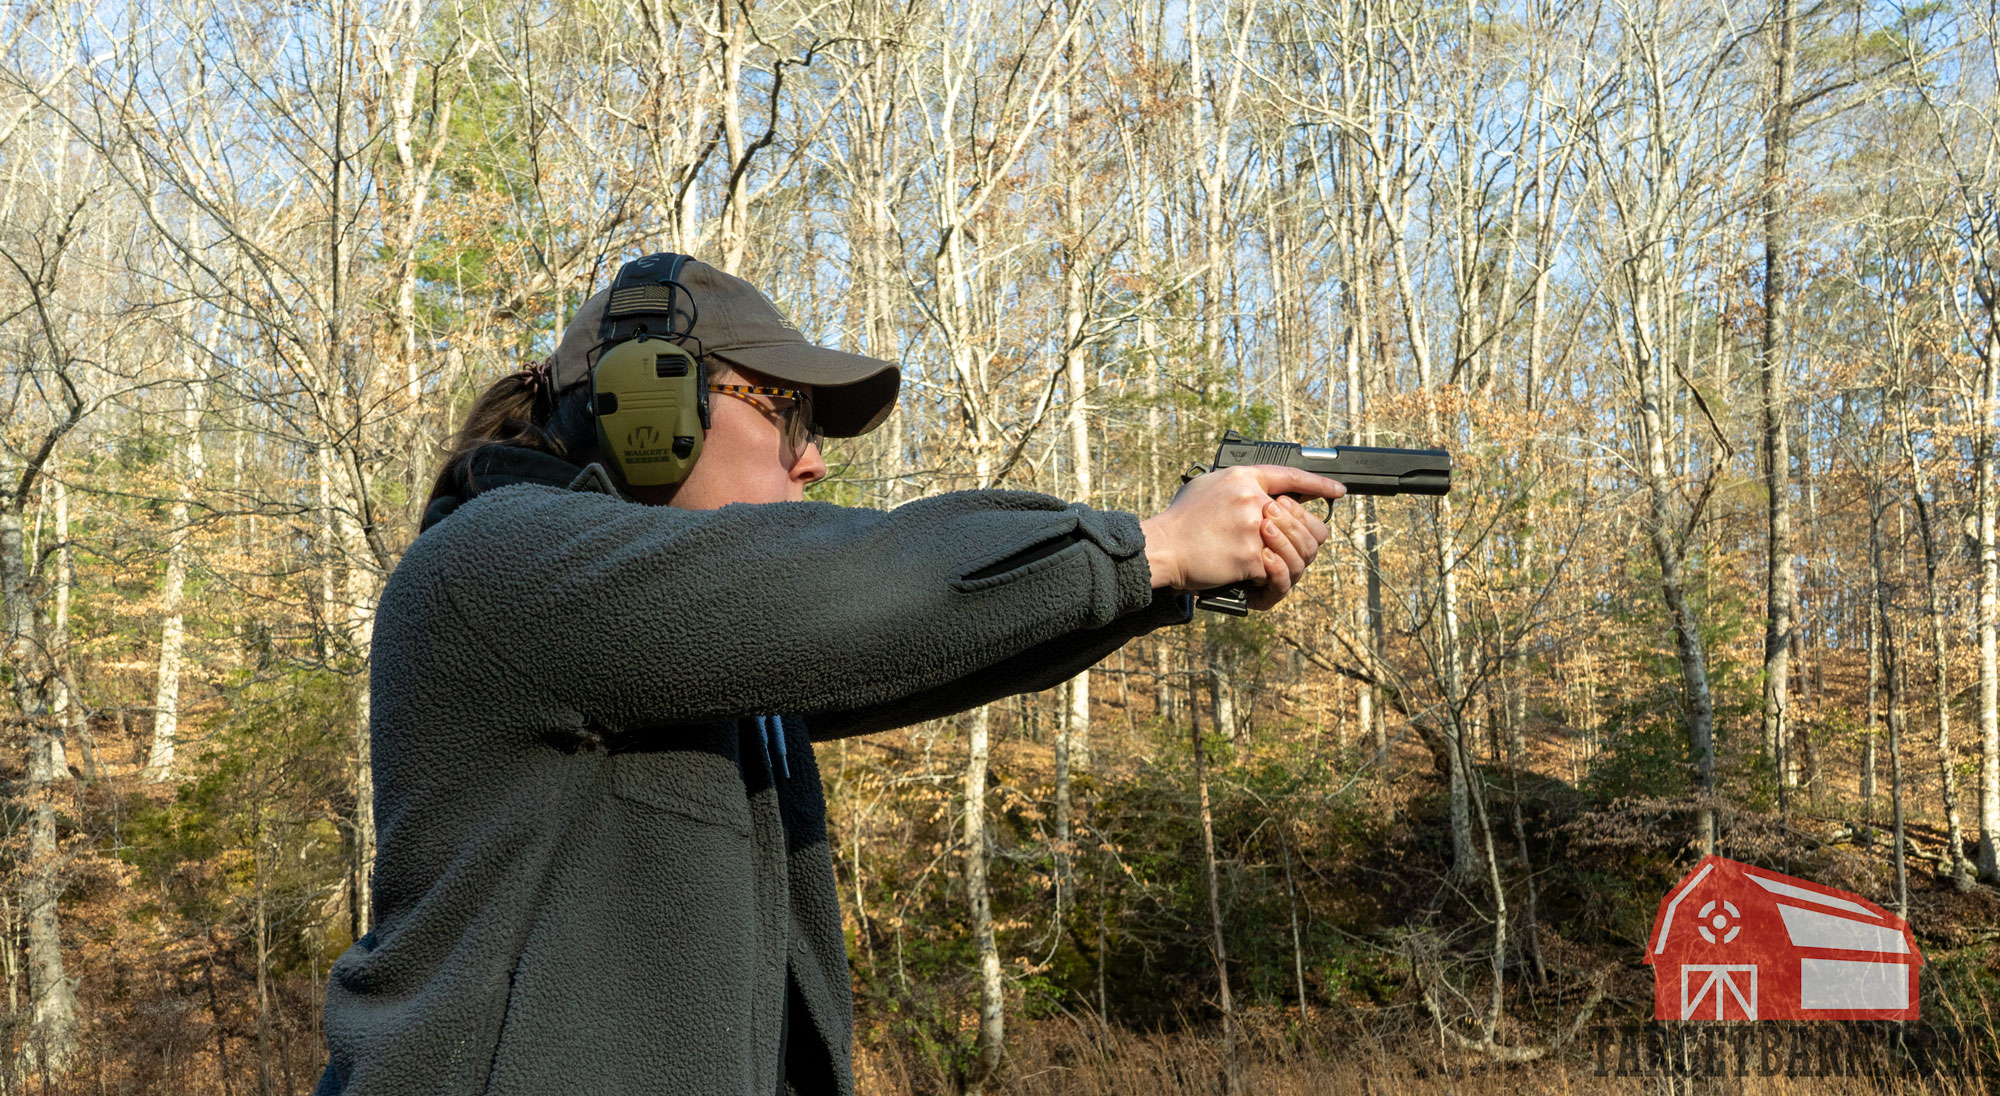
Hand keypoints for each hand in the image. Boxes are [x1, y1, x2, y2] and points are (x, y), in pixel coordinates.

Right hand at [1138, 465, 1342, 609]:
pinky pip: (1275, 570)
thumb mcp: (1209, 485)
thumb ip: (1242, 486)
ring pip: (1295, 548)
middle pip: (1303, 519)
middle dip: (1303, 536)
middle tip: (1295, 545)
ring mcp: (1254, 529)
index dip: (1319, 484)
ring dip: (1287, 560)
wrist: (1162, 547)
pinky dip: (1264, 577)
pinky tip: (1251, 575)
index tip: (1337, 491)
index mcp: (1244, 478)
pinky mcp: (1251, 557)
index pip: (1292, 476)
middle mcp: (1253, 500)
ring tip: (1273, 564)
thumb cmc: (1181, 520)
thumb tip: (1270, 494)